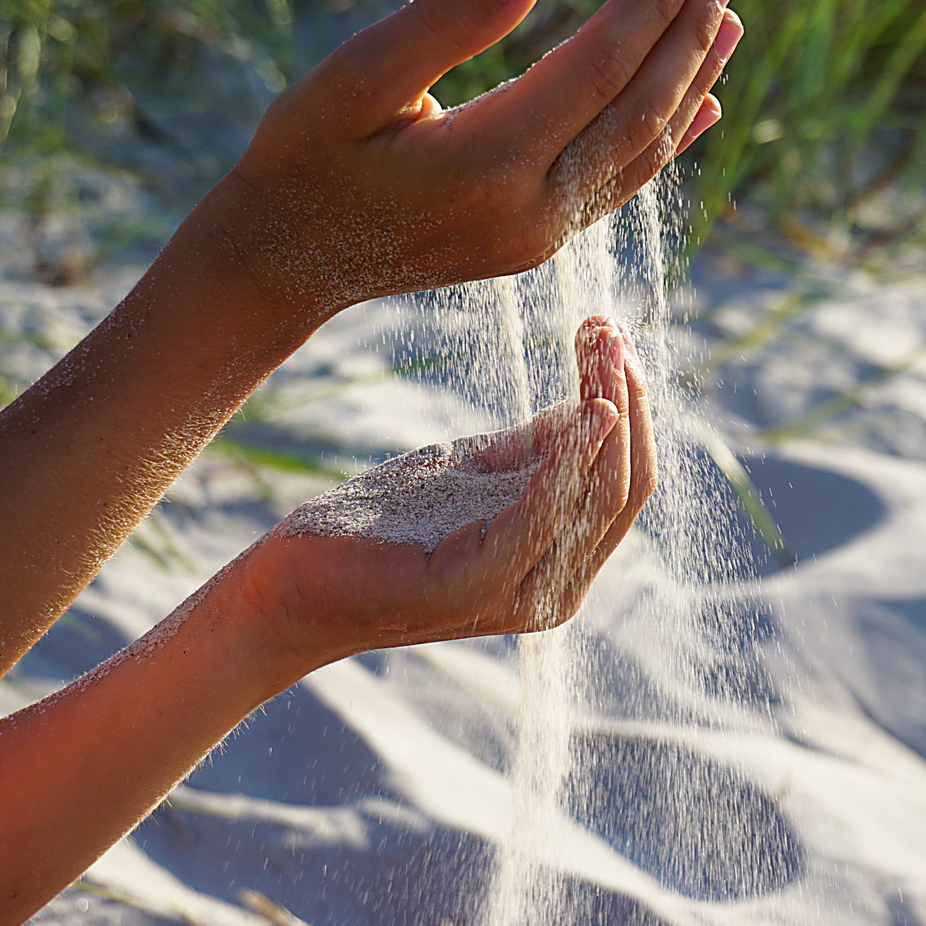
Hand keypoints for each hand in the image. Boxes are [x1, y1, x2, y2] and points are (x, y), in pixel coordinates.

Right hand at [210, 0, 741, 316]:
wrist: (285, 259)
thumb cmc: (306, 156)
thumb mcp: (354, 78)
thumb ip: (442, 22)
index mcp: (491, 160)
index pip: (600, 67)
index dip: (650, 5)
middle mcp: (531, 208)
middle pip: (636, 109)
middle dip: (685, 37)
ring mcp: (538, 233)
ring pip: (638, 149)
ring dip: (687, 83)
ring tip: (727, 23)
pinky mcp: (534, 242)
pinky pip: (618, 184)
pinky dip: (665, 141)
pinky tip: (700, 109)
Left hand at [232, 316, 656, 669]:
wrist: (294, 583)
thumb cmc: (382, 525)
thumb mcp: (473, 473)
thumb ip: (533, 450)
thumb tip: (596, 400)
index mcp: (559, 560)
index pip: (626, 479)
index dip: (631, 404)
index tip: (614, 332)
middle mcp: (555, 588)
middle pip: (626, 487)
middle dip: (628, 401)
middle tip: (613, 331)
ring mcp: (518, 594)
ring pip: (600, 499)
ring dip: (609, 414)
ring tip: (603, 349)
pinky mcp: (472, 587)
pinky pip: (539, 518)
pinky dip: (568, 463)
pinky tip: (584, 411)